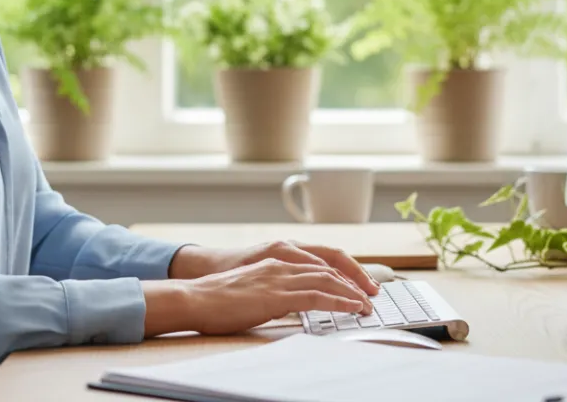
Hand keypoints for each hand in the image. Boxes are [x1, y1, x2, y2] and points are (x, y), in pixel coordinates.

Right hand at [143, 257, 374, 336]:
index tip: (358, 285)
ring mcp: (279, 276)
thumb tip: (290, 303)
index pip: (319, 260)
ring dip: (352, 292)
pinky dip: (339, 301)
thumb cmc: (217, 298)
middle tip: (371, 294)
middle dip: (354, 280)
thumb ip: (273, 289)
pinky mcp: (277, 294)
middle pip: (330, 265)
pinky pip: (317, 295)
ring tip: (366, 305)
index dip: (343, 271)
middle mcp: (281, 262)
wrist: (194, 297)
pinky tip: (351, 308)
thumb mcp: (252, 287)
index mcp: (275, 258)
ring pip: (327, 279)